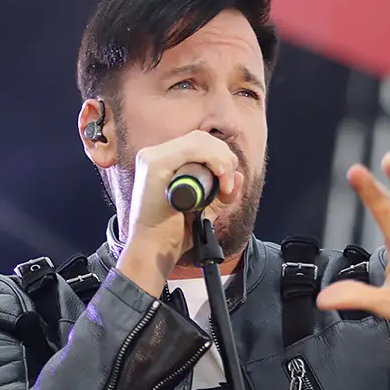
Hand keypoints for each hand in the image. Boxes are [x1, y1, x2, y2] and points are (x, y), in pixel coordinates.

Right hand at [118, 131, 243, 294]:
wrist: (155, 251)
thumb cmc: (172, 233)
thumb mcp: (205, 208)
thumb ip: (222, 192)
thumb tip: (238, 175)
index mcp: (163, 161)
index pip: (200, 144)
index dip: (221, 159)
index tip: (228, 186)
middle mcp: (154, 155)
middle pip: (202, 139)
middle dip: (225, 159)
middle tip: (229, 188)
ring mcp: (152, 157)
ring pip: (199, 141)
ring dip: (222, 161)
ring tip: (225, 188)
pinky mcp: (154, 164)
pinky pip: (192, 149)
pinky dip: (213, 160)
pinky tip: (219, 178)